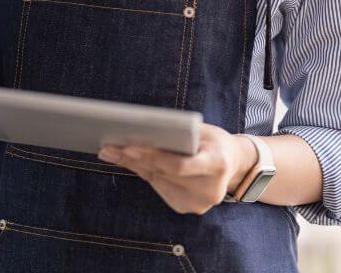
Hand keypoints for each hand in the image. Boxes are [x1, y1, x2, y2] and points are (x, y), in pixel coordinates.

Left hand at [98, 124, 255, 214]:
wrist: (233, 164)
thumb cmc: (212, 141)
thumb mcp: (200, 131)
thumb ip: (175, 134)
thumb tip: (136, 134)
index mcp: (218, 165)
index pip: (179, 165)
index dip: (152, 157)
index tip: (126, 147)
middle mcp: (210, 190)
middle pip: (162, 173)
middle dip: (134, 158)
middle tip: (107, 147)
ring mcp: (199, 204)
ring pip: (157, 180)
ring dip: (133, 165)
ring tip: (110, 150)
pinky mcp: (187, 208)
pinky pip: (160, 187)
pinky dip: (145, 172)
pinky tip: (130, 160)